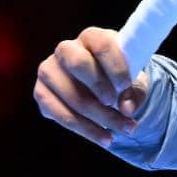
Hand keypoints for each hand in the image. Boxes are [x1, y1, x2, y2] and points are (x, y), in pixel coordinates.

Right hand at [33, 28, 148, 147]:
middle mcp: (66, 49)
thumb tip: (127, 109)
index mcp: (92, 37)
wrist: (103, 88)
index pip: (101, 45)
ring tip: (124, 130)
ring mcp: (49, 70)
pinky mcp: (41, 93)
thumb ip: (134, 93)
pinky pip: (60, 114)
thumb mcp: (134, 82)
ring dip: (100, 117)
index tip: (126, 86)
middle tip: (119, 106)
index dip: (115, 67)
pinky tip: (105, 138)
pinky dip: (86, 129)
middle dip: (100, 87)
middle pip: (78, 64)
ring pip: (71, 95)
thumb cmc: (120, 79)